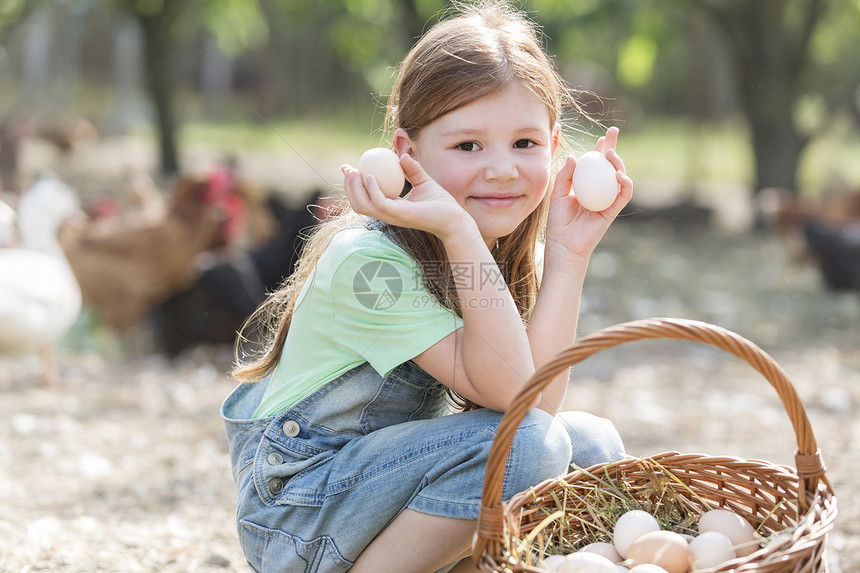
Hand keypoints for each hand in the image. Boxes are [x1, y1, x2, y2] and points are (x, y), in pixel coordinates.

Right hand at [342, 154, 474, 241]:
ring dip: (355, 188)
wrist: (454, 217)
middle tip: (347, 169)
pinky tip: (370, 176)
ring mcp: (393, 216)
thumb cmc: (440, 203)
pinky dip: (372, 189)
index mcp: (390, 208)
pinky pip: (380, 202)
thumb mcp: (423, 181)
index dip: (352, 185)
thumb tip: (402, 155)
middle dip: (348, 187)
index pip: (365, 199)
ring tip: (354, 171)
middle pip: (358, 204)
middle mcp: (388, 214)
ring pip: (364, 205)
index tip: (348, 168)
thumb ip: (412, 169)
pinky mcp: (401, 215)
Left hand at [544, 126, 633, 267]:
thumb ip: (565, 176)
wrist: (563, 246)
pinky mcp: (613, 211)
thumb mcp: (558, 195)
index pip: (595, 164)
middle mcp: (598, 191)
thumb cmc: (558, 223)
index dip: (600, 149)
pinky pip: (623, 195)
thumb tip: (574, 156)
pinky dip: (625, 183)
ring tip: (610, 153)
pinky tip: (618, 174)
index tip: (601, 136)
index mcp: (586, 186)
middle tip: (613, 132)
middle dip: (614, 148)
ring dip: (618, 162)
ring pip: (619, 177)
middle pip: (609, 166)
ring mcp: (607, 200)